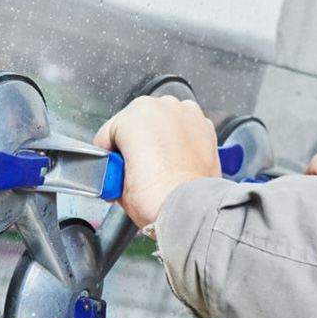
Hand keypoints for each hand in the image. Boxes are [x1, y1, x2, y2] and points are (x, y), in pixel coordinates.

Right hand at [94, 96, 221, 229]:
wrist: (188, 211)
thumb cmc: (156, 197)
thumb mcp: (114, 180)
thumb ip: (114, 162)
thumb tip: (118, 166)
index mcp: (136, 112)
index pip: (110, 132)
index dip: (110, 155)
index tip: (115, 168)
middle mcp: (164, 106)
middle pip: (138, 123)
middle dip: (135, 144)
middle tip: (136, 169)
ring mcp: (187, 115)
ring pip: (163, 124)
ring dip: (158, 140)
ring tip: (157, 167)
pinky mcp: (206, 128)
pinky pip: (184, 131)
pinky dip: (179, 142)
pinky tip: (176, 163)